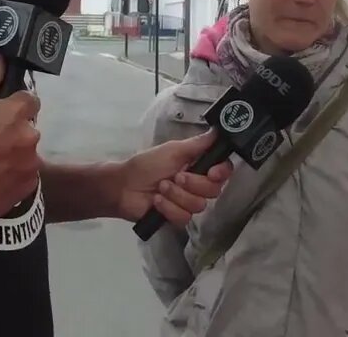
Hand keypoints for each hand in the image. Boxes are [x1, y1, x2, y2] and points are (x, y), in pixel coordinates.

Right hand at [0, 53, 40, 220]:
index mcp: (16, 114)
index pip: (29, 100)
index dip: (14, 105)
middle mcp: (30, 137)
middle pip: (28, 128)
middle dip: (13, 131)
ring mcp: (30, 166)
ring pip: (27, 153)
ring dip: (14, 154)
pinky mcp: (26, 189)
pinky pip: (25, 176)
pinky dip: (13, 176)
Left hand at [116, 131, 232, 225]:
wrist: (124, 186)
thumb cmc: (147, 165)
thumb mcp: (173, 150)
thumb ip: (198, 144)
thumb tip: (218, 130)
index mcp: (197, 165)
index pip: (223, 170)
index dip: (221, 173)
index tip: (212, 172)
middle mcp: (196, 184)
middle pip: (213, 190)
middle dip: (193, 184)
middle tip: (176, 176)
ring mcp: (187, 202)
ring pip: (199, 205)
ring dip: (177, 195)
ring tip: (160, 187)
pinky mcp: (177, 217)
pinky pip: (184, 217)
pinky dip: (169, 208)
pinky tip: (157, 201)